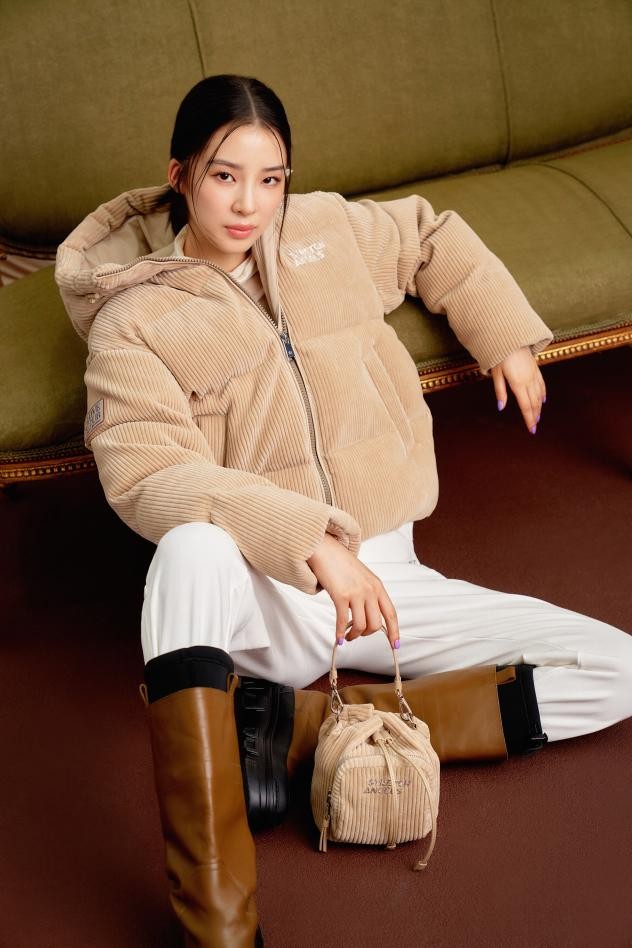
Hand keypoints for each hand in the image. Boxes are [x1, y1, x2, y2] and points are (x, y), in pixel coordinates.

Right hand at [307, 533, 399, 647]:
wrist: (325, 549)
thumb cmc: (341, 563)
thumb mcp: (363, 576)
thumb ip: (368, 593)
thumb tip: (367, 615)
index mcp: (377, 586)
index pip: (391, 613)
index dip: (394, 631)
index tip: (395, 645)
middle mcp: (370, 590)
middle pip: (375, 624)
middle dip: (366, 634)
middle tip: (357, 635)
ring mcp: (356, 593)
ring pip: (361, 625)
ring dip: (354, 635)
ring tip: (347, 636)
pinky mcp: (341, 595)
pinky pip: (343, 621)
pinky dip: (341, 633)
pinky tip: (338, 638)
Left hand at [491, 346, 545, 432]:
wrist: (512, 337)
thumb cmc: (500, 355)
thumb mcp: (496, 373)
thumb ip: (500, 391)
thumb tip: (501, 407)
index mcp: (518, 383)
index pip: (526, 406)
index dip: (529, 419)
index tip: (531, 429)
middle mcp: (529, 380)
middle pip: (534, 402)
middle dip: (535, 415)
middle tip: (534, 426)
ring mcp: (534, 374)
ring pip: (539, 394)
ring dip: (539, 407)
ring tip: (538, 416)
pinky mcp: (536, 369)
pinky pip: (541, 384)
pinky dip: (543, 394)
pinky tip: (543, 400)